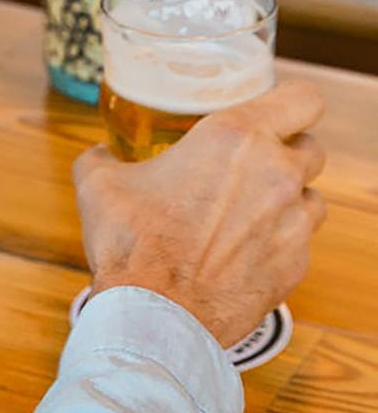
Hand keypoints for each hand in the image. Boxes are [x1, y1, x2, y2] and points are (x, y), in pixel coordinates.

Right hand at [73, 79, 328, 346]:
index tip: (276, 109)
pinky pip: (299, 241)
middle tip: (250, 164)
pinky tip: (241, 251)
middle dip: (286, 151)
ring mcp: (293, 222)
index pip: (303, 100)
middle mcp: (276, 174)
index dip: (293, 102)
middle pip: (312, 147)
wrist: (155, 312)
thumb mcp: (99, 184)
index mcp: (235, 138)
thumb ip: (104, 158)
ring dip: (288, 198)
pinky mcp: (296, 264)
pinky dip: (277, 241)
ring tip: (248, 210)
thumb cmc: (131, 241)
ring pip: (313, 196)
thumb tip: (101, 154)